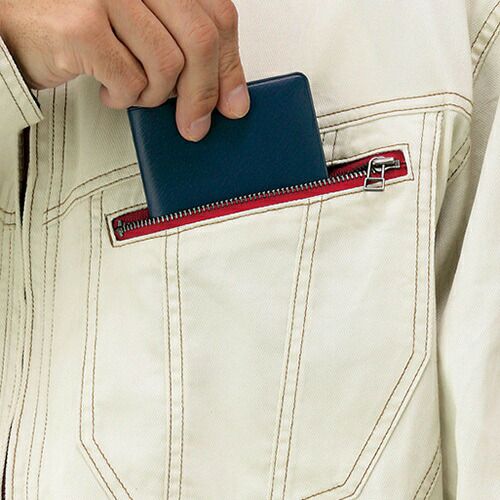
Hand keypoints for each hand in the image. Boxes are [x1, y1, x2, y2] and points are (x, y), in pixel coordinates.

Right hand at [0, 0, 249, 140]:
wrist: (13, 21)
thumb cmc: (78, 23)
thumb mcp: (143, 26)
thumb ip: (184, 47)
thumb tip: (229, 96)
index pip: (217, 15)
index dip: (230, 65)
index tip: (233, 101)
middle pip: (201, 40)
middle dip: (203, 95)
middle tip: (195, 124)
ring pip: (167, 65)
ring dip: (154, 95)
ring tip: (134, 92)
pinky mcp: (82, 25)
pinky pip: (130, 80)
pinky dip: (124, 98)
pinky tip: (109, 91)